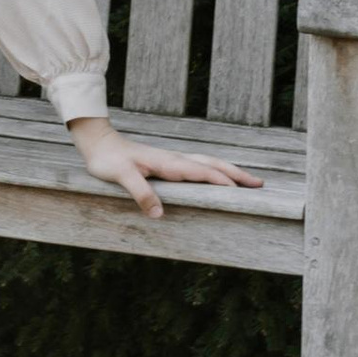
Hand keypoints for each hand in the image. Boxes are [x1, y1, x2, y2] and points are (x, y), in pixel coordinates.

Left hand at [68, 114, 264, 221]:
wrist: (97, 142)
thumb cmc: (107, 160)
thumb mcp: (121, 176)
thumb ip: (140, 193)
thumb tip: (159, 214)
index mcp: (169, 163)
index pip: (204, 172)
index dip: (224, 181)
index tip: (245, 192)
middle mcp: (175, 159)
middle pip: (213, 164)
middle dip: (237, 174)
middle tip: (260, 183)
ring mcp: (172, 160)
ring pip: (207, 163)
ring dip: (228, 171)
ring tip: (247, 180)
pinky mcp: (167, 163)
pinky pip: (198, 166)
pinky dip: (214, 171)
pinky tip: (215, 178)